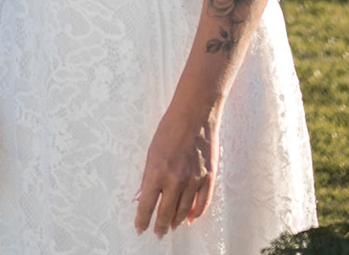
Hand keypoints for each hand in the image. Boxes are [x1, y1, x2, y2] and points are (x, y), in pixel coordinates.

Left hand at [134, 104, 218, 235]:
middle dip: (160, 226)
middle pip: (166, 213)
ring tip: (171, 227)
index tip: (140, 229)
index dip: (142, 220)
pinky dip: (196, 213)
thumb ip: (148, 177)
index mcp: (156, 173)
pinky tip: (190, 219)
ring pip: (184, 211)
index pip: (146, 206)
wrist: (194, 115)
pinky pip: (202, 203)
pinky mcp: (208, 178)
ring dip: (177, 221)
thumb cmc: (169, 129)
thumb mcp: (151, 152)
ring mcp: (194, 180)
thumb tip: (141, 196)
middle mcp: (175, 180)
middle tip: (157, 233)